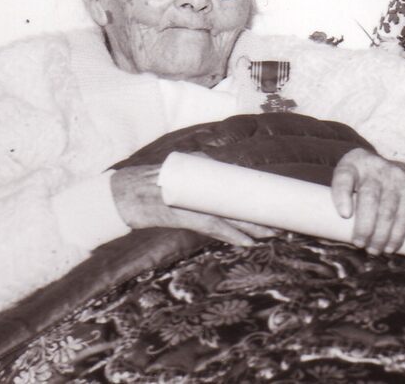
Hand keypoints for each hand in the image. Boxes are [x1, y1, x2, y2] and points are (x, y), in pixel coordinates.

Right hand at [110, 165, 275, 246]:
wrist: (124, 195)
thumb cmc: (149, 182)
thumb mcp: (176, 168)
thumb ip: (197, 164)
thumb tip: (215, 163)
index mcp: (200, 174)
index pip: (234, 185)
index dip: (254, 195)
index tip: (272, 202)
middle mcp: (200, 187)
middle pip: (236, 203)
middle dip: (259, 214)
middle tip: (281, 222)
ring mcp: (193, 202)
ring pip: (229, 217)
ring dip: (251, 227)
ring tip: (272, 233)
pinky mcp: (185, 216)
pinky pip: (213, 228)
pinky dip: (231, 235)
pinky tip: (246, 242)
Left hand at [331, 148, 404, 255]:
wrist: (400, 171)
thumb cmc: (366, 182)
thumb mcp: (350, 180)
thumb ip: (341, 198)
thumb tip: (332, 231)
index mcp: (355, 162)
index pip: (344, 175)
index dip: (342, 194)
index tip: (344, 215)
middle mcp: (376, 166)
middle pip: (369, 197)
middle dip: (364, 226)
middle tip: (359, 244)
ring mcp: (397, 176)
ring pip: (388, 210)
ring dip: (380, 235)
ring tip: (373, 250)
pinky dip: (397, 234)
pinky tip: (390, 246)